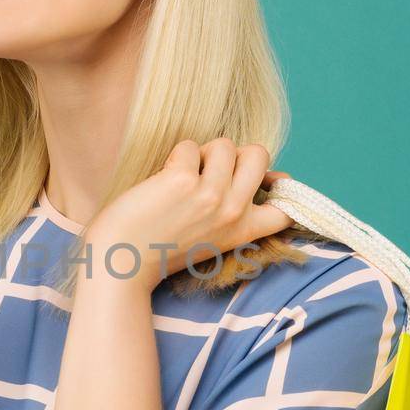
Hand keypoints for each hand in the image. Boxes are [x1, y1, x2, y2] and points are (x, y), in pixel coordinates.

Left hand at [83, 139, 294, 290]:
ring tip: (180, 179)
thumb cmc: (162, 247)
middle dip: (234, 152)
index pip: (288, 207)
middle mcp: (233, 211)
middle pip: (259, 153)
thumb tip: (273, 175)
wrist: (122, 265)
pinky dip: (174, 157)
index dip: (281, 187)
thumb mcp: (213, 236)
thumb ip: (239, 209)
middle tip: (209, 173)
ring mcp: (210, 195)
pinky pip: (188, 146)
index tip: (264, 186)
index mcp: (244, 230)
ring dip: (200, 153)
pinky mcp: (181, 181)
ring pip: (223, 144)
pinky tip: (161, 183)